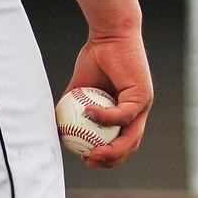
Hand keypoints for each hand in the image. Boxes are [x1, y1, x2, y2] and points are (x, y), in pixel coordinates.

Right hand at [65, 31, 152, 167]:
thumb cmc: (95, 58)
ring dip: (112, 149)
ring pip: (131, 136)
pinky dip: (104, 117)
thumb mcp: (79, 88)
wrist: (109, 36)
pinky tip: (88, 114)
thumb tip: (55, 127)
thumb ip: (70, 107)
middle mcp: (137, 112)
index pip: (120, 142)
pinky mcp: (143, 96)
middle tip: (89, 161)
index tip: (84, 159)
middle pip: (129, 145)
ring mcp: (142, 105)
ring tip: (92, 152)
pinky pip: (122, 114)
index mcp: (125, 113)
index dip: (105, 156)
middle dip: (110, 160)